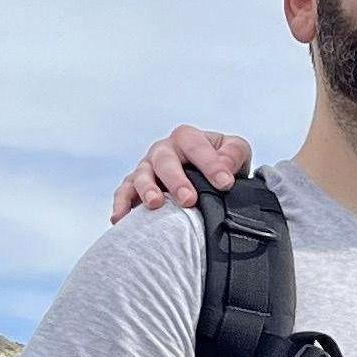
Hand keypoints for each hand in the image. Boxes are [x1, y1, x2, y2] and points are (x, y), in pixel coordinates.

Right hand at [111, 126, 254, 220]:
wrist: (208, 176)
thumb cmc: (221, 162)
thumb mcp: (235, 151)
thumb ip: (233, 153)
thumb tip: (225, 167)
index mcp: (187, 138)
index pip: (196, 147)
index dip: (211, 164)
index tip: (225, 184)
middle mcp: (164, 151)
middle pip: (164, 161)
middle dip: (176, 180)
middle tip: (189, 199)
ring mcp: (147, 168)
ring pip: (141, 176)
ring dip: (147, 190)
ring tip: (155, 204)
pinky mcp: (135, 186)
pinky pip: (124, 193)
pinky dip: (122, 204)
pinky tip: (121, 218)